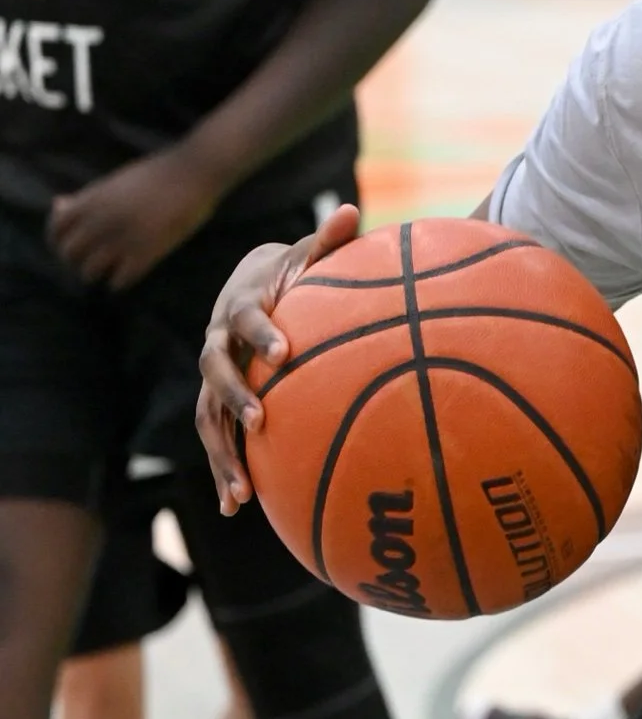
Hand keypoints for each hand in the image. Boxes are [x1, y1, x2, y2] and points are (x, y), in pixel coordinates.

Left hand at [48, 150, 220, 289]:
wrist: (192, 173)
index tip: (73, 246)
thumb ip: (86, 196)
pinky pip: (118, 281)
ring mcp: (122, 238)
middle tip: (91, 261)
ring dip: (97, 274)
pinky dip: (119, 282)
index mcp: (92, 200)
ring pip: (89, 272)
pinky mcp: (145, 253)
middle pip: (69, 254)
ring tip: (109, 269)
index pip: (56, 229)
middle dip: (76, 261)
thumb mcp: (113, 182)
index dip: (58, 241)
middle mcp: (101, 220)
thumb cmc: (155, 175)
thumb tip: (58, 203)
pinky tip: (128, 274)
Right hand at [197, 201, 359, 513]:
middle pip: (214, 373)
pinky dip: (223, 472)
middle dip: (235, 398)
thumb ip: (329, 240)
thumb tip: (356, 210)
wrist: (251, 285)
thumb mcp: (308, 255)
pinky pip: (216, 441)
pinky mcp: (216, 405)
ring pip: (208, 418)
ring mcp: (213, 379)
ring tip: (241, 491)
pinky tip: (236, 508)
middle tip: (259, 422)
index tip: (284, 351)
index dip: (261, 333)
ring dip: (222, 454)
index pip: (245, 319)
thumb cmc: (292, 273)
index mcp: (239, 307)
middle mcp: (216, 344)